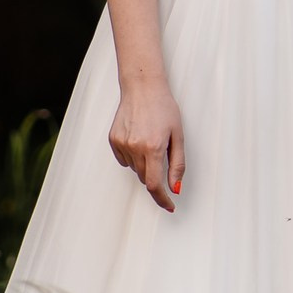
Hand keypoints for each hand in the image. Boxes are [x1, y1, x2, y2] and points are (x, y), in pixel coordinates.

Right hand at [109, 77, 184, 211]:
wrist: (142, 87)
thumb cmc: (163, 107)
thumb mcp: (178, 136)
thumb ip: (178, 164)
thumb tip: (175, 187)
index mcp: (153, 148)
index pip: (155, 185)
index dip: (162, 199)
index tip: (169, 206)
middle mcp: (135, 148)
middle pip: (145, 178)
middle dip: (155, 175)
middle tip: (162, 154)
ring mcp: (122, 144)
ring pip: (135, 169)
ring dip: (144, 163)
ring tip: (150, 139)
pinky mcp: (113, 140)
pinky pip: (124, 159)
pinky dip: (133, 156)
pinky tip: (138, 137)